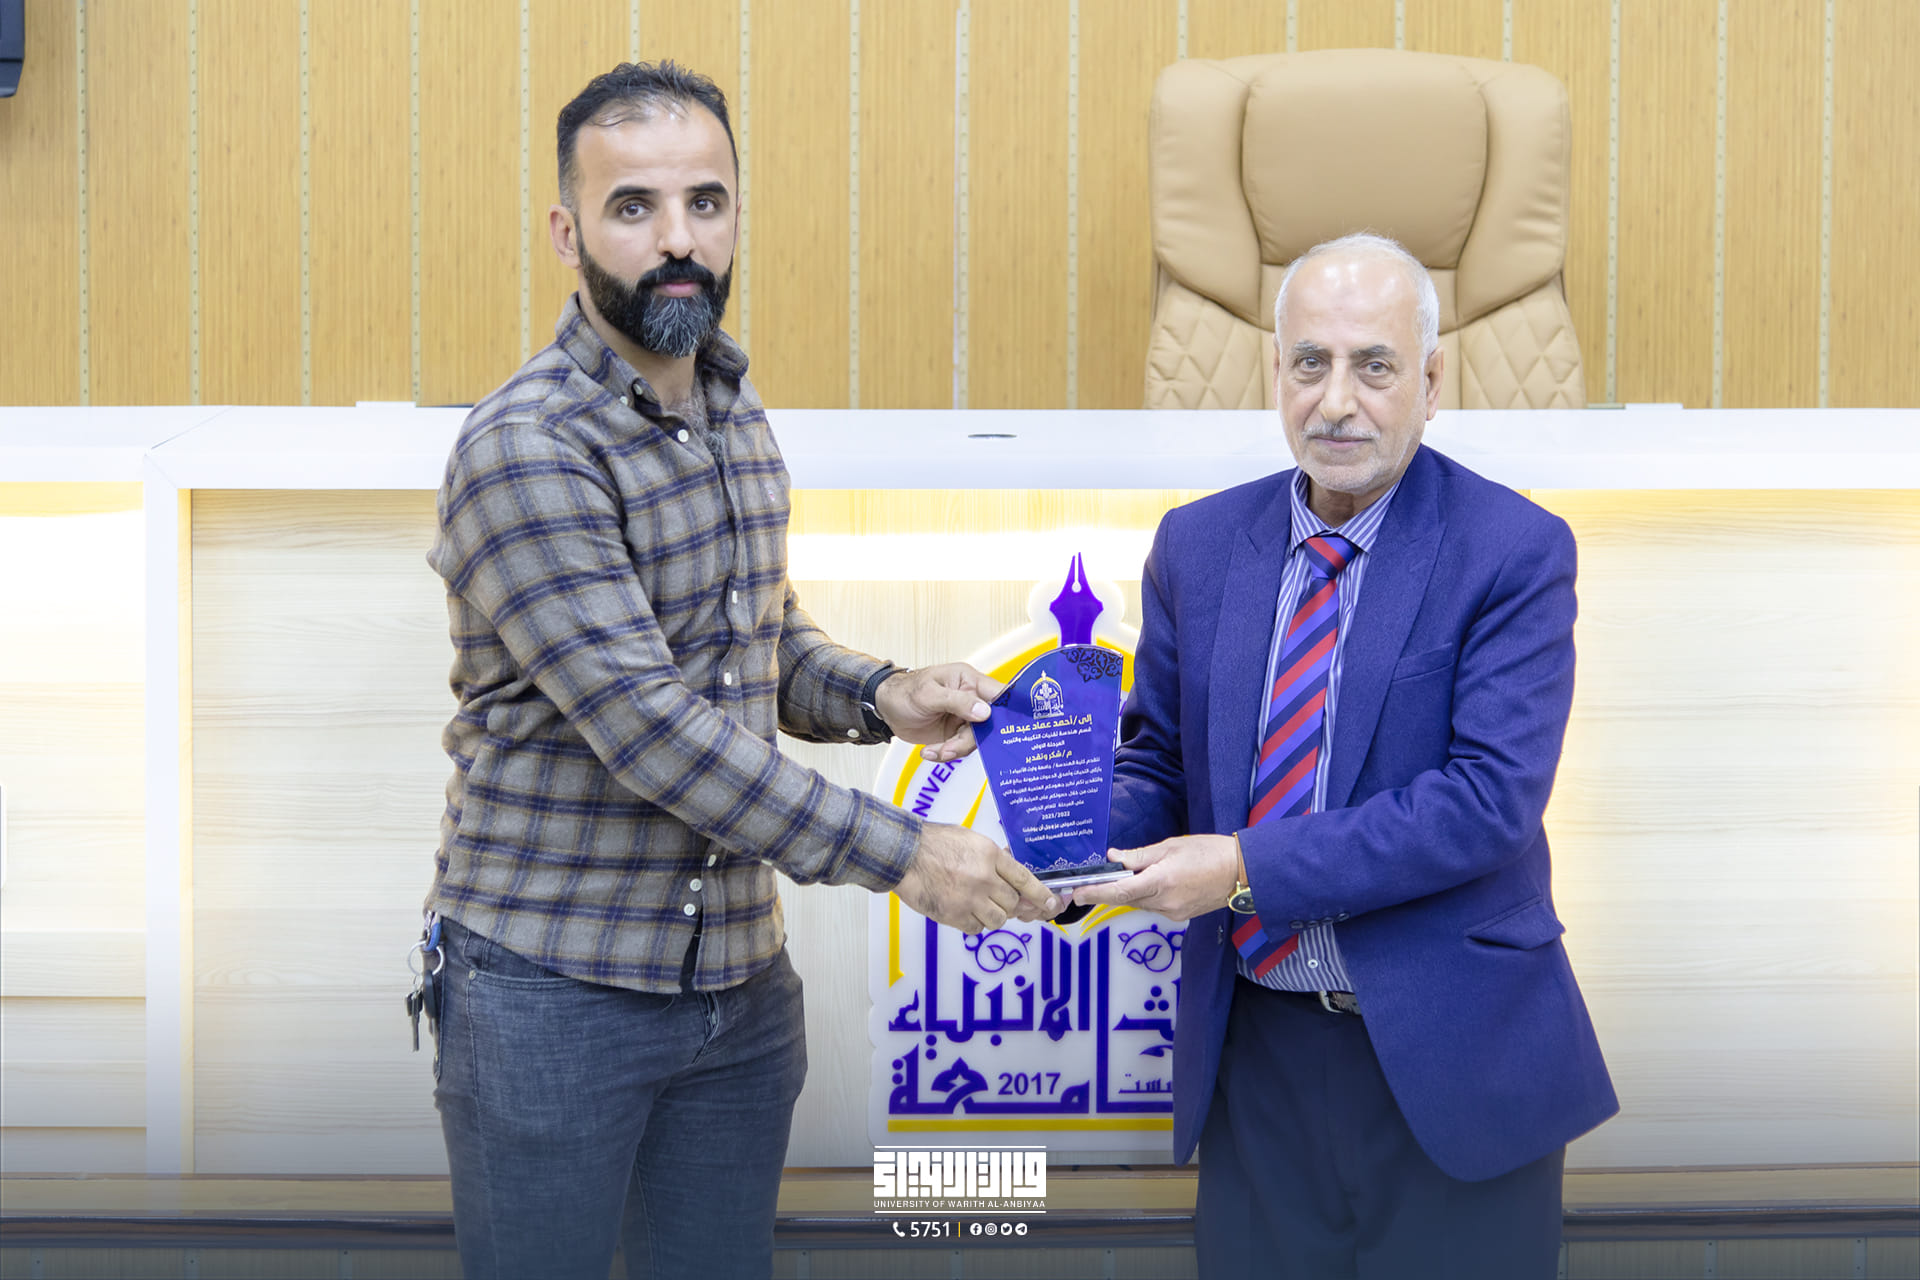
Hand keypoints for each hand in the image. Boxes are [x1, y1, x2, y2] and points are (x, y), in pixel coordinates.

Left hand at [874, 663, 1007, 761]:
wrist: (885, 708)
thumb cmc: (904, 692)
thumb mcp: (929, 694)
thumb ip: (958, 701)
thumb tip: (985, 712)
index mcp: (969, 680)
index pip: (999, 694)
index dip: (1008, 711)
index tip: (1007, 729)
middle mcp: (971, 698)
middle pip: (989, 724)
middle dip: (970, 740)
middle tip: (950, 748)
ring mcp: (964, 718)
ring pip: (975, 740)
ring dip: (955, 749)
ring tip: (935, 751)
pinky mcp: (954, 733)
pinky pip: (960, 748)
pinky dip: (945, 753)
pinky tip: (929, 751)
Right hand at [893, 822, 1061, 932]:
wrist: (904, 855)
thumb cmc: (934, 843)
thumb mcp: (971, 840)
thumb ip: (994, 859)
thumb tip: (1013, 877)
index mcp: (990, 856)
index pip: (1025, 880)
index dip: (1042, 895)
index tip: (1052, 904)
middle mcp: (984, 879)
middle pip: (1013, 903)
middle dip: (1010, 904)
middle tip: (998, 899)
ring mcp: (969, 899)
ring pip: (998, 920)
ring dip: (993, 915)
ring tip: (978, 903)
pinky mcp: (954, 915)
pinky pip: (976, 928)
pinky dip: (974, 923)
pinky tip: (963, 909)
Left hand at [1065, 835, 1240, 922]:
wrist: (1241, 872)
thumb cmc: (1209, 852)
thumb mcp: (1171, 846)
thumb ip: (1140, 855)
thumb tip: (1115, 858)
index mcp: (1161, 881)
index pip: (1119, 891)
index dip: (1095, 893)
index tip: (1078, 894)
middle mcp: (1165, 902)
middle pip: (1126, 899)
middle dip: (1108, 892)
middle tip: (1089, 885)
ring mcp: (1173, 912)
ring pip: (1139, 904)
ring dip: (1128, 893)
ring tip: (1126, 877)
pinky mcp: (1180, 916)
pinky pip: (1153, 907)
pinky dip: (1145, 896)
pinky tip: (1150, 883)